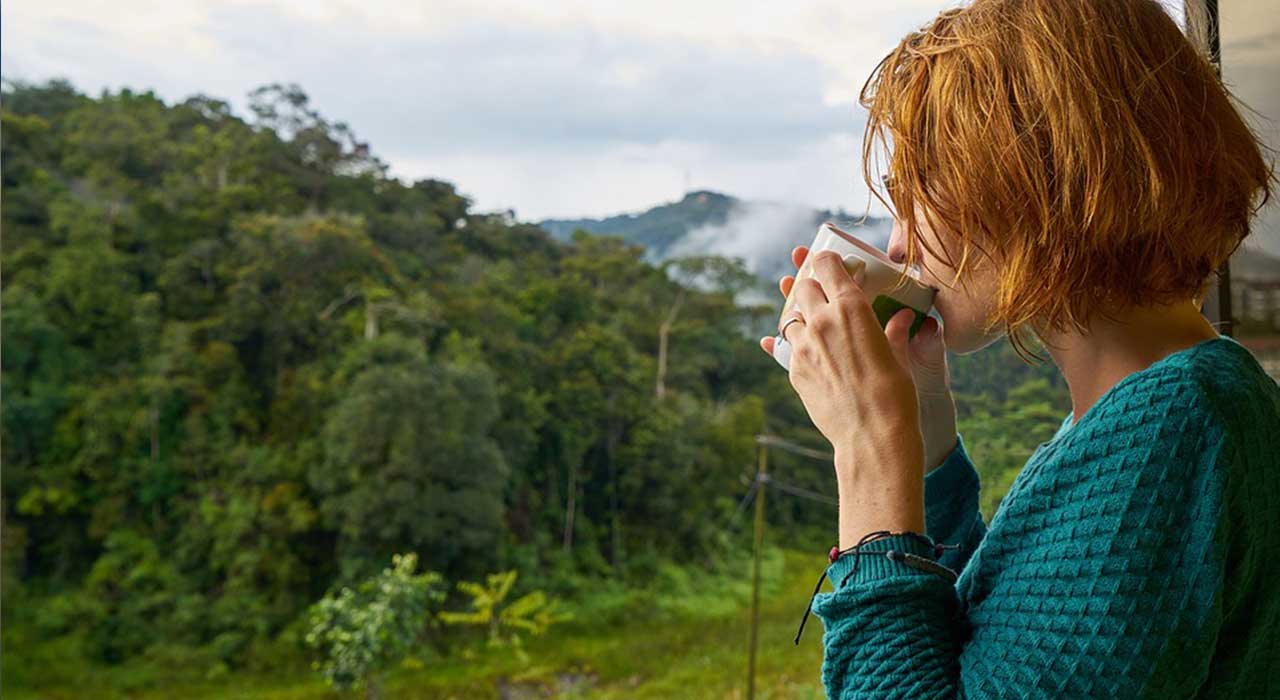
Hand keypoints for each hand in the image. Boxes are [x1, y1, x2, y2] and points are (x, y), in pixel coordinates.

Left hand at [760, 246, 957, 471]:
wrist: (871, 437)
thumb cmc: (895, 395)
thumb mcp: (899, 356)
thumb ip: (894, 332)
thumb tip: (902, 318)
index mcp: (851, 308)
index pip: (827, 264)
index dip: (827, 260)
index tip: (831, 263)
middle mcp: (821, 321)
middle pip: (802, 287)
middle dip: (812, 287)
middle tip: (824, 295)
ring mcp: (803, 346)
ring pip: (790, 317)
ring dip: (801, 318)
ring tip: (816, 327)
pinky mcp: (793, 370)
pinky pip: (787, 348)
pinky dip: (796, 346)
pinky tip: (808, 352)